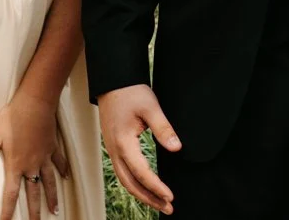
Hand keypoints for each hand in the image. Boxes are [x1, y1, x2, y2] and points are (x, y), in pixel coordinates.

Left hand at [0, 93, 69, 218]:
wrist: (35, 102)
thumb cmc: (12, 117)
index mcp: (16, 165)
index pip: (11, 194)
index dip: (8, 210)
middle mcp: (32, 165)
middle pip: (34, 193)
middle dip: (34, 212)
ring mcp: (45, 156)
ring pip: (49, 182)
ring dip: (52, 197)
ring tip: (55, 211)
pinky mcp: (52, 147)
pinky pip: (59, 162)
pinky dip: (63, 170)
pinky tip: (66, 178)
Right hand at [97, 84, 177, 214]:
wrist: (112, 81)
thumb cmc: (131, 92)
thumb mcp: (151, 107)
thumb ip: (164, 129)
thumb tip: (177, 148)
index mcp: (123, 142)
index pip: (142, 173)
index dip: (157, 187)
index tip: (170, 197)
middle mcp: (114, 150)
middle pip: (130, 184)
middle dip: (149, 198)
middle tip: (168, 208)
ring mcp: (112, 150)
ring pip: (125, 180)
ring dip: (141, 194)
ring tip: (159, 203)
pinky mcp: (113, 147)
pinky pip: (122, 172)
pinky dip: (134, 184)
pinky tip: (146, 187)